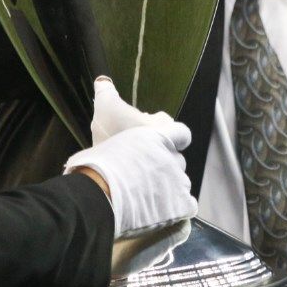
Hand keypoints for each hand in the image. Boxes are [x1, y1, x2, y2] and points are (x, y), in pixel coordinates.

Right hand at [67, 79, 195, 236]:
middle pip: (176, 159)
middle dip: (163, 163)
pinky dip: (176, 205)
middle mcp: (174, 156)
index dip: (171, 137)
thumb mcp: (104, 112)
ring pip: (179, 181)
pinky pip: (186, 203)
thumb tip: (103, 80)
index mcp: (161, 134)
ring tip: (148, 190)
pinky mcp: (177, 205)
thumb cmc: (102, 150)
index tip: (157, 143)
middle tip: (142, 169)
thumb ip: (107, 94)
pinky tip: (163, 206)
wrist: (101, 190)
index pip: (181, 133)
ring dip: (168, 184)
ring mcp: (177, 182)